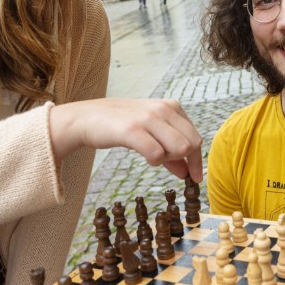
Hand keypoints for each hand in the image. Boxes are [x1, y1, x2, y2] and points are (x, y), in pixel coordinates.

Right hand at [50, 98, 202, 180]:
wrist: (87, 117)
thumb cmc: (122, 125)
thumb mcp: (151, 132)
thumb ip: (170, 151)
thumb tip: (186, 173)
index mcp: (172, 106)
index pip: (196, 137)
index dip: (197, 161)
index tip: (195, 178)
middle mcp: (163, 109)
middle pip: (192, 144)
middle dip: (181, 159)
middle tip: (162, 159)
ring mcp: (148, 118)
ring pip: (180, 148)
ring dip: (167, 159)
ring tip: (152, 156)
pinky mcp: (132, 130)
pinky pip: (157, 154)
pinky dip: (154, 161)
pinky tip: (145, 156)